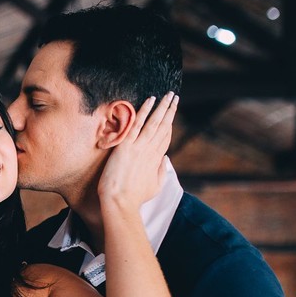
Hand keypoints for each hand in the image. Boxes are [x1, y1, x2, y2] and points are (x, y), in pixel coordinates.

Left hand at [98, 91, 177, 210]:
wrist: (120, 202)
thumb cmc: (134, 198)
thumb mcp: (154, 186)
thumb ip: (161, 171)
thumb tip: (165, 159)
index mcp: (156, 160)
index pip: (166, 138)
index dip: (170, 124)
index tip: (173, 113)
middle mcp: (150, 151)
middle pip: (164, 126)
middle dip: (170, 110)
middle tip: (175, 97)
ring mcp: (139, 147)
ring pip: (154, 122)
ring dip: (162, 107)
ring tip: (168, 95)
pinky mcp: (126, 146)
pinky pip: (137, 124)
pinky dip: (144, 111)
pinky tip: (150, 100)